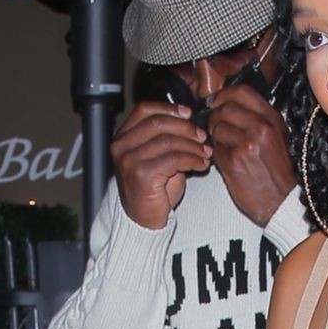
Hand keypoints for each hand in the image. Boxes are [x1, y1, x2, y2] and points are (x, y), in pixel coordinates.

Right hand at [110, 100, 211, 229]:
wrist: (144, 220)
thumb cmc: (153, 189)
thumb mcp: (157, 156)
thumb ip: (166, 137)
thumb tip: (189, 120)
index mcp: (123, 137)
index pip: (145, 110)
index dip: (169, 108)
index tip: (188, 114)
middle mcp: (121, 146)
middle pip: (158, 123)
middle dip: (186, 128)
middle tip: (202, 136)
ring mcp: (129, 160)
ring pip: (169, 141)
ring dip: (193, 146)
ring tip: (205, 153)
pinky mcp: (142, 174)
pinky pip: (174, 159)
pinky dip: (192, 159)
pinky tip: (201, 165)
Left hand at [205, 83, 293, 225]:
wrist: (282, 202)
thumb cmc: (279, 174)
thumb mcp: (278, 139)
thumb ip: (260, 120)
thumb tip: (234, 105)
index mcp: (272, 120)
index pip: (242, 92)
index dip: (224, 94)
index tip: (217, 100)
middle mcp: (261, 128)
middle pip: (225, 108)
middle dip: (215, 117)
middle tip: (215, 126)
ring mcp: (247, 144)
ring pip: (216, 127)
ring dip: (214, 137)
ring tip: (224, 146)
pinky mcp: (234, 161)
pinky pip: (215, 149)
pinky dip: (216, 154)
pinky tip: (227, 161)